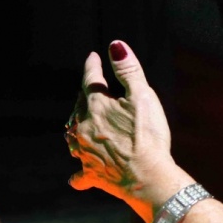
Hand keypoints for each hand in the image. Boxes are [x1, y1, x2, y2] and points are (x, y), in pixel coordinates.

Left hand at [66, 41, 189, 216]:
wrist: (148, 177)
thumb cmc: (148, 136)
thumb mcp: (143, 96)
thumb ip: (128, 71)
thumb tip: (115, 46)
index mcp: (96, 106)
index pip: (90, 80)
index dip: (92, 66)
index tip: (93, 57)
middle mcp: (84, 127)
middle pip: (80, 106)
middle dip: (85, 95)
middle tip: (92, 88)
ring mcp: (84, 152)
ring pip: (73, 134)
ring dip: (77, 125)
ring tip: (82, 122)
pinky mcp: (91, 173)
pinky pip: (79, 172)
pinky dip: (78, 171)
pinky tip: (76, 175)